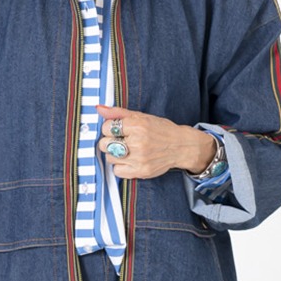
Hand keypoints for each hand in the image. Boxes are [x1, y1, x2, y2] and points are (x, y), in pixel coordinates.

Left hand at [94, 104, 216, 178]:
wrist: (181, 146)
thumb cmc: (161, 130)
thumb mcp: (142, 116)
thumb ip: (119, 113)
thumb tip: (99, 109)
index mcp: (138, 126)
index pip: (107, 127)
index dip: (109, 128)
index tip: (117, 130)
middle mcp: (138, 142)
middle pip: (105, 144)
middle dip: (109, 141)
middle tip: (120, 140)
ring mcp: (139, 158)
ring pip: (110, 158)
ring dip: (115, 154)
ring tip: (127, 150)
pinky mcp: (141, 171)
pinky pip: (117, 171)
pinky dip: (120, 166)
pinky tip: (129, 160)